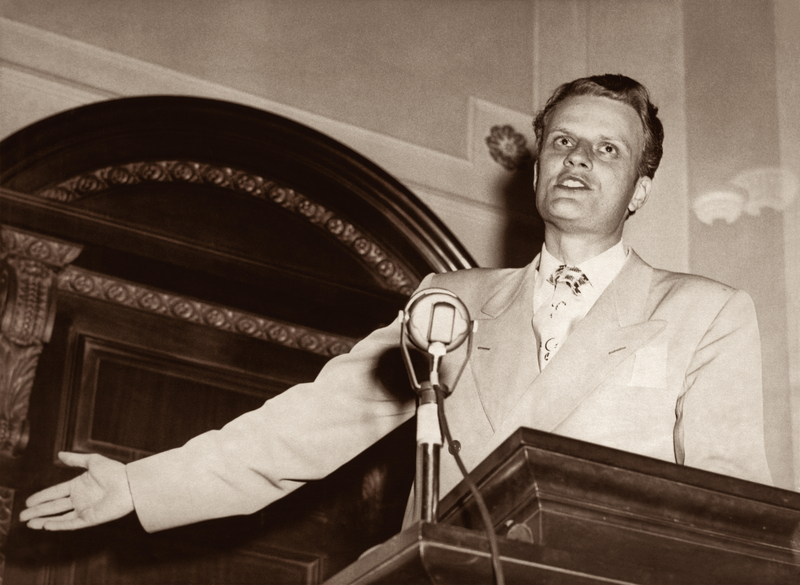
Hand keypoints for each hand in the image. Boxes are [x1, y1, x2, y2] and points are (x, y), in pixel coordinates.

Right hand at [20, 452, 134, 529]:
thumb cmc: (115, 471)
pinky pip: (71, 523)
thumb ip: (76, 460)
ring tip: (29, 523)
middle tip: (22, 516)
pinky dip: (58, 525)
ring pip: (59, 517)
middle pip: (53, 506)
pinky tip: (45, 525)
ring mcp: (84, 509)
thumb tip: (60, 454)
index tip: (28, 501)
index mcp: (78, 485)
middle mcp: (79, 498)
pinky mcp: (90, 519)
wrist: (129, 483)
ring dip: (43, 520)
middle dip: (37, 511)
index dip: (41, 497)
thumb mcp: (93, 461)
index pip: (55, 492)